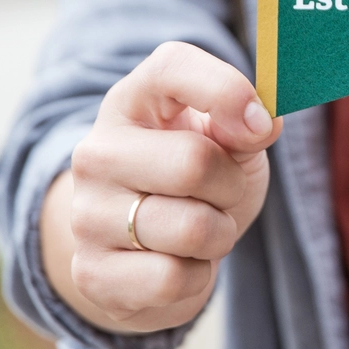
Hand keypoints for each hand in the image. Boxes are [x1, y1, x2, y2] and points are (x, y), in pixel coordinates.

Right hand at [40, 42, 281, 333]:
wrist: (141, 250)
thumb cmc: (191, 181)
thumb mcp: (225, 141)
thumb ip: (244, 123)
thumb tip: (262, 122)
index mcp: (130, 101)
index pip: (171, 69)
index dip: (227, 91)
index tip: (262, 125)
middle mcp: (96, 152)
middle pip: (194, 162)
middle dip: (230, 187)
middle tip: (221, 193)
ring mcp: (86, 214)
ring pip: (192, 229)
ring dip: (218, 236)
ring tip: (199, 229)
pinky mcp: (90, 274)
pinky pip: (173, 280)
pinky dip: (195, 278)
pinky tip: (178, 263)